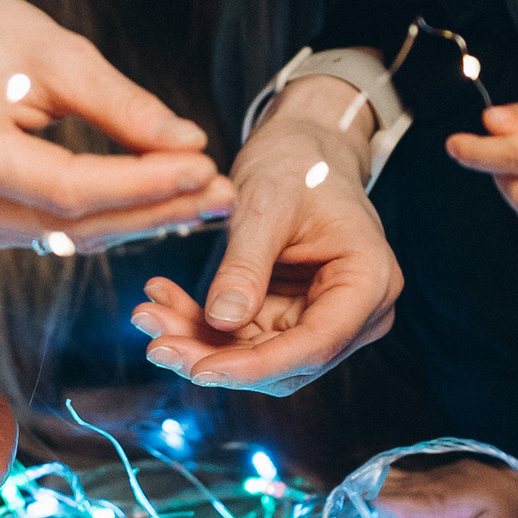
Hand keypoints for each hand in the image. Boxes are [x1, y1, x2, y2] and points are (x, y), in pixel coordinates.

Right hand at [0, 0, 230, 252]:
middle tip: (221, 191)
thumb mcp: (59, 52)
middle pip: (70, 222)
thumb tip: (190, 145)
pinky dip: (106, 218)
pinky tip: (156, 203)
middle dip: (154, 208)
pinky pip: (51, 233)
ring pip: (67, 235)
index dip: (142, 183)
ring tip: (203, 197)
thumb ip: (122, 106)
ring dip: (138, 219)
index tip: (204, 166)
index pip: (67, 186)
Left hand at [129, 88, 402, 394]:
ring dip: (199, 342)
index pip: (315, 344)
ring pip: (256, 354)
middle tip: (157, 344)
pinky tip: (163, 300)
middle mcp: (354, 311)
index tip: (201, 370)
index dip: (256, 365)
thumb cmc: (297, 163)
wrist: (300, 147)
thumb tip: (221, 321)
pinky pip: (243, 335)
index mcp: (369, 281)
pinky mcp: (289, 315)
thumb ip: (246, 266)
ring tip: (149, 315)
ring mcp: (321, 317)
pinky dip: (200, 323)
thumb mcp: (267, 206)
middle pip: (283, 360)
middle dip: (216, 357)